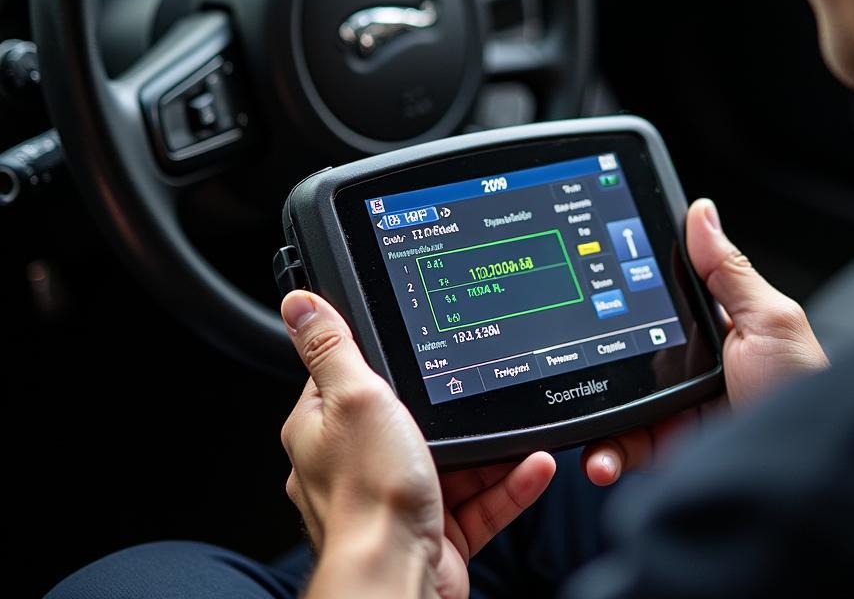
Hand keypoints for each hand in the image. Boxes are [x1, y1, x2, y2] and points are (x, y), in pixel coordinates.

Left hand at [279, 291, 556, 598]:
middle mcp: (357, 465)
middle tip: (483, 384)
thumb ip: (333, 348)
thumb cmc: (368, 496)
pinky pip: (480, 501)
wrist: (397, 579)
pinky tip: (532, 464)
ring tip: (522, 425)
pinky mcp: (436, 531)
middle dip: (453, 407)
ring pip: (454, 461)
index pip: (350, 378)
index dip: (383, 359)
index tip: (418, 342)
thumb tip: (300, 303)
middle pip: (411, 419)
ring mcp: (398, 499)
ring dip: (492, 447)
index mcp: (325, 429)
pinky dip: (509, 483)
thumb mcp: (354, 397)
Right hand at [582, 198, 828, 484]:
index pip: (654, 305)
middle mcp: (689, 372)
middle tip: (572, 357)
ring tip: (584, 424)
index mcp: (713, 333)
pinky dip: (604, 454)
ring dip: (594, 416)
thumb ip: (730, 272)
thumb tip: (700, 212)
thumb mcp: (771, 322)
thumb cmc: (803, 393)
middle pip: (626, 355)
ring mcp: (676, 413)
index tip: (590, 292)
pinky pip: (624, 449)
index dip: (619, 299)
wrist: (807, 479)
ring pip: (617, 404)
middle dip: (595, 359)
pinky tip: (599, 459)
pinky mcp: (668, 453)